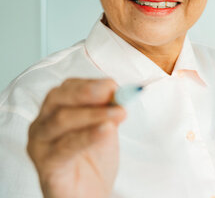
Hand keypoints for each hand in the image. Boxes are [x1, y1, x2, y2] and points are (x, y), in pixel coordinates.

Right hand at [27, 78, 125, 197]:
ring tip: (118, 113)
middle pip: (58, 99)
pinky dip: (87, 136)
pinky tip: (105, 130)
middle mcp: (42, 124)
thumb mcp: (105, 128)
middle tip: (112, 92)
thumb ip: (109, 110)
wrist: (89, 193)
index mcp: (55, 110)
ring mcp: (40, 145)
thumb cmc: (93, 159)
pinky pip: (64, 148)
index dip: (90, 84)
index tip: (113, 85)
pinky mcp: (46, 165)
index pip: (67, 88)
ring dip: (93, 114)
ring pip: (61, 120)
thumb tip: (118, 92)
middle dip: (87, 93)